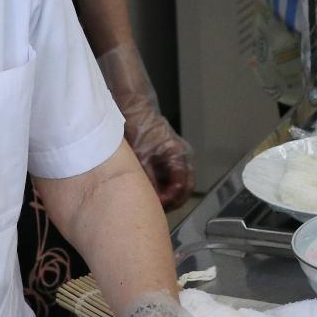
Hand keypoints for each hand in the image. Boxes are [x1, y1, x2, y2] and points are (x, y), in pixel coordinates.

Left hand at [97, 47, 195, 209]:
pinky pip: (167, 178)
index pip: (184, 186)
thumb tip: (151, 200)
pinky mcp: (165, 157)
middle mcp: (181, 157)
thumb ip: (148, 179)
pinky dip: (160, 187)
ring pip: (176, 185)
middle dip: (171, 201)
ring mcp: (174, 157)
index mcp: (179, 156)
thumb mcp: (140, 156)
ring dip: (166, 195)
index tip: (157, 205)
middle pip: (184, 188)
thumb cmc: (138, 125)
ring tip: (151, 202)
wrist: (132, 107)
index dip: (171, 199)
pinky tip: (148, 192)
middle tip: (155, 209)